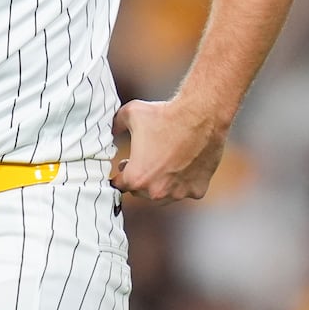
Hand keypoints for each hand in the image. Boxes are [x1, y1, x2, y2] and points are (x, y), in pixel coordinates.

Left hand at [107, 98, 227, 201]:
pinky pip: (185, 191)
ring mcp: (178, 194)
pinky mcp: (197, 191)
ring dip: (160, 183)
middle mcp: (156, 192)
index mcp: (136, 178)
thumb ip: (115, 125)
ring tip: (162, 163)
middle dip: (140, 179)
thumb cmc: (164, 115)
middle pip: (140, 192)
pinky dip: (183, 182)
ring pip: (163, 195)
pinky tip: (183, 165)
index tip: (123, 167)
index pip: (119, 185)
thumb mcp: (130, 114)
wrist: (200, 115)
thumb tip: (108, 130)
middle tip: (143, 162)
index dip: (120, 174)